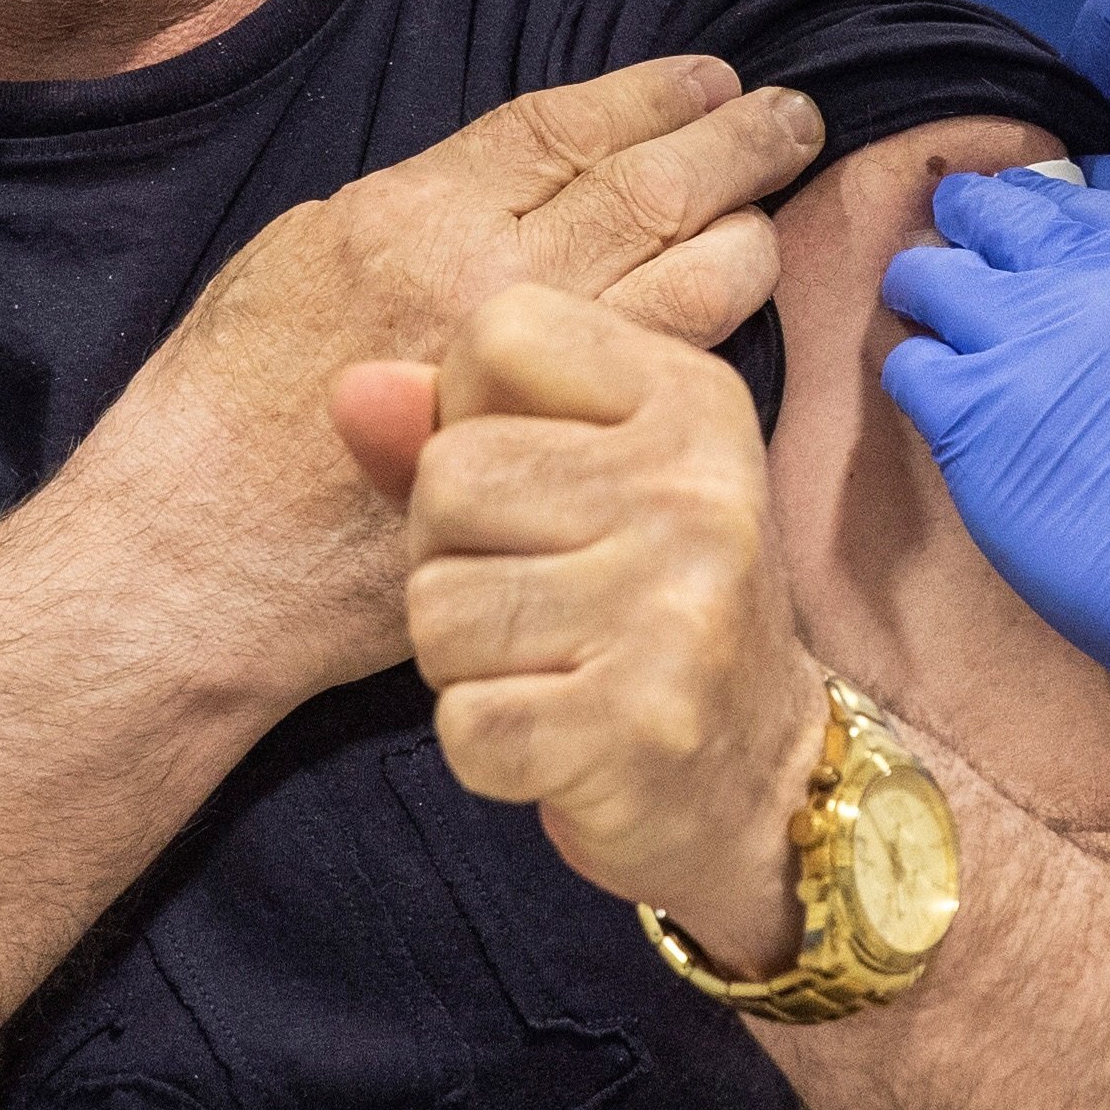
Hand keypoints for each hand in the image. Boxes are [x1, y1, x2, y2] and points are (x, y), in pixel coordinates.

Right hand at [84, 57, 822, 703]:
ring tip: (772, 208)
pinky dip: (713, 329)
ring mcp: (535, 381)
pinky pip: (669, 377)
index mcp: (417, 214)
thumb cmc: (225, 400)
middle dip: (734, 144)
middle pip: (650, 189)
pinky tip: (735, 303)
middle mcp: (489, 283)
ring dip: (744, 234)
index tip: (707, 75)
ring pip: (687, 284)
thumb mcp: (299, 249)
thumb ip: (417, 204)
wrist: (204, 554)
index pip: (566, 128)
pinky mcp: (558, 460)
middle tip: (790, 119)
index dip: (651, 93)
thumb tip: (516, 174)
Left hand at [341, 287, 825, 972]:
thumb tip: (352, 390)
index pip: (499, 334)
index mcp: (689, 400)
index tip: (529, 486)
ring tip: (545, 665)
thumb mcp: (575, 478)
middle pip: (449, 476)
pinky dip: (484, 746)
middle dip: (450, 552)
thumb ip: (454, 422)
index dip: (467, 417)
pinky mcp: (638, 730)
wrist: (757, 776)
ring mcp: (676, 613)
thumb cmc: (639, 602)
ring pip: (437, 607)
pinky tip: (554, 736)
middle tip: (531, 597)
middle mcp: (697, 492)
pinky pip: (464, 724)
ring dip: (461, 658)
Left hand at [879, 172, 1109, 773]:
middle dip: (966, 226)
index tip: (1013, 224)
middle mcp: (1083, 281)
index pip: (1069, 203)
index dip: (1029, 211)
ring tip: (931, 323)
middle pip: (990, 216)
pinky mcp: (971, 414)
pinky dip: (917, 376)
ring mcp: (1020, 340)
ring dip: (928, 296)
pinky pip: (910, 367)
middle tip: (955, 250)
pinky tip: (940, 406)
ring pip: (929, 277)